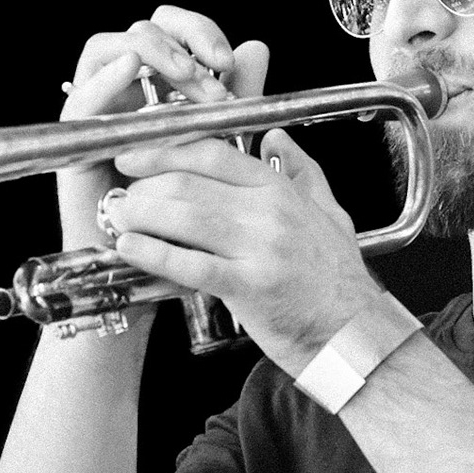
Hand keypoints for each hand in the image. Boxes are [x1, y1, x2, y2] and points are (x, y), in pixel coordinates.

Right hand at [57, 7, 269, 251]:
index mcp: (160, 86)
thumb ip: (238, 96)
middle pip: (142, 29)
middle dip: (183, 42)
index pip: (172, 30)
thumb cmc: (190, 209)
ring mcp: (99, 112)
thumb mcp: (223, 145)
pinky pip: (81, 96)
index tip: (230, 62)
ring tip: (186, 74)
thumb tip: (256, 46)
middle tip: (215, 71)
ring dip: (152, 53)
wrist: (162, 264)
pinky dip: (105, 76)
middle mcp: (127, 92)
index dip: (200, 32)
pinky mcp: (78, 141)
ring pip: (107, 49)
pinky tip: (131, 68)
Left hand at [106, 128, 383, 375]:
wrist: (354, 333)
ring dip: (141, 216)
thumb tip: (277, 139)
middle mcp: (269, 212)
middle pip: (189, 184)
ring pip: (184, 218)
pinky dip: (154, 253)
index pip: (212, 154)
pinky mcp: (249, 287)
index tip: (134, 157)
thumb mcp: (329, 212)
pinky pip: (191, 264)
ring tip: (119, 219)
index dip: (164, 151)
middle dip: (144, 187)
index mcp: (281, 190)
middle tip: (122, 196)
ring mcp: (259, 249)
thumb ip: (302, 171)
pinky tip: (129, 249)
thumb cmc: (338, 279)